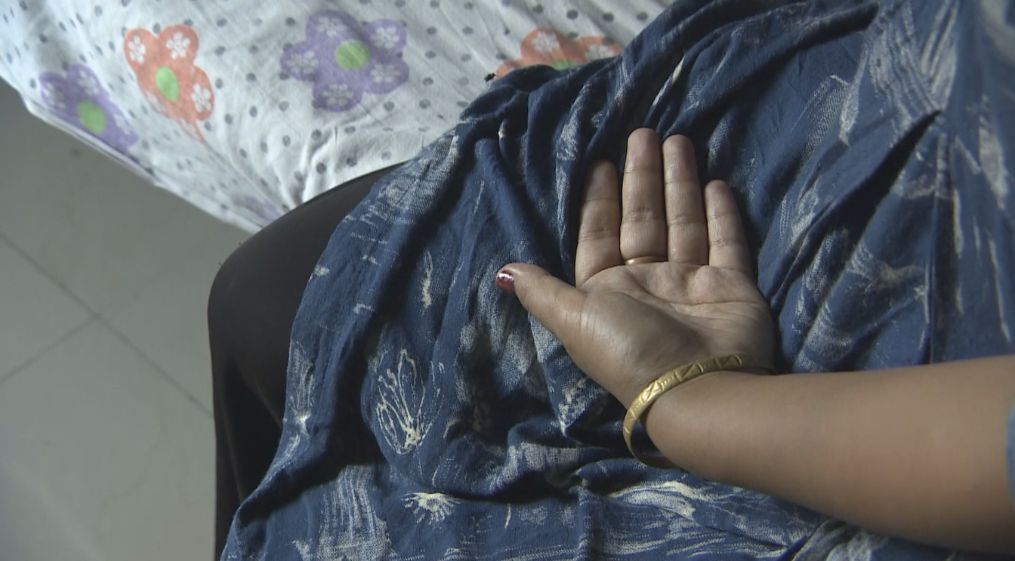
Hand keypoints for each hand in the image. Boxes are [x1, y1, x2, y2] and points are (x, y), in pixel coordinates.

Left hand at [497, 129, 773, 406]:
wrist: (699, 388)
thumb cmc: (630, 349)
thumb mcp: (574, 319)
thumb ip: (543, 291)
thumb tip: (502, 272)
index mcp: (607, 290)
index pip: (601, 233)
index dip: (599, 199)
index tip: (600, 162)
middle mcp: (648, 283)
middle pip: (644, 219)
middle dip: (642, 177)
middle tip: (643, 133)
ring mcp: (691, 284)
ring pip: (684, 223)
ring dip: (681, 183)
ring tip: (679, 140)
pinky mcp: (732, 287)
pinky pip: (727, 243)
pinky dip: (722, 215)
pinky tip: (717, 182)